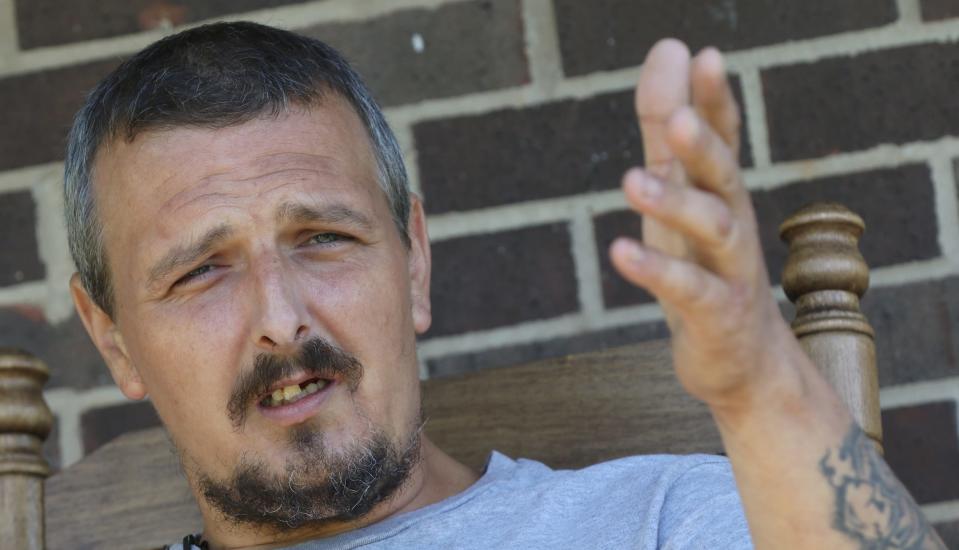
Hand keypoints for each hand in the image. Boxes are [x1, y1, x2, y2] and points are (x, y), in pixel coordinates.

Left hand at [610, 39, 799, 411]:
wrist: (743, 360)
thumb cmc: (703, 266)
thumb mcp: (679, 193)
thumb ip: (666, 126)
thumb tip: (669, 47)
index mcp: (721, 192)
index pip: (723, 137)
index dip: (714, 100)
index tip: (703, 56)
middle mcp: (732, 223)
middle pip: (723, 177)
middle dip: (702, 146)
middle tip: (677, 119)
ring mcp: (728, 271)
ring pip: (711, 230)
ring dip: (676, 204)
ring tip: (632, 181)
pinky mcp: (714, 315)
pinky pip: (687, 290)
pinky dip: (656, 271)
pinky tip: (620, 253)